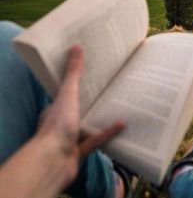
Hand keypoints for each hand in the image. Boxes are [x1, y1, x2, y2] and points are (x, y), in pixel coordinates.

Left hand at [37, 45, 124, 186]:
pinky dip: (109, 132)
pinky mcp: (80, 151)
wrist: (53, 162)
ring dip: (101, 116)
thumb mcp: (67, 94)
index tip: (89, 73)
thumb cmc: (57, 126)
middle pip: (78, 108)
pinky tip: (123, 124)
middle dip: (91, 100)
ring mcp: (69, 138)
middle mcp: (60, 123)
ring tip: (117, 103)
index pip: (65, 92)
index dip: (75, 83)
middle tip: (108, 87)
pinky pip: (96, 140)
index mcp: (55, 108)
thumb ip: (74, 73)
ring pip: (87, 125)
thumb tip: (76, 46)